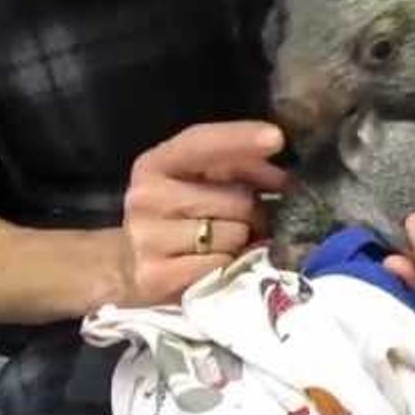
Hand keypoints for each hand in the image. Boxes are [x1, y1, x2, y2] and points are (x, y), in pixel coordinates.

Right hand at [120, 121, 289, 305]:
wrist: (129, 264)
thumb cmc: (180, 215)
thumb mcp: (202, 180)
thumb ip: (241, 167)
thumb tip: (284, 179)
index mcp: (155, 164)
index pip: (201, 143)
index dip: (240, 139)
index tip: (277, 137)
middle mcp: (146, 197)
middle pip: (237, 198)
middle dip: (252, 210)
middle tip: (244, 219)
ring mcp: (148, 239)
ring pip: (234, 234)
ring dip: (242, 240)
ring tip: (225, 242)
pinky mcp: (157, 276)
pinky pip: (222, 265)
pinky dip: (228, 265)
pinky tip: (214, 264)